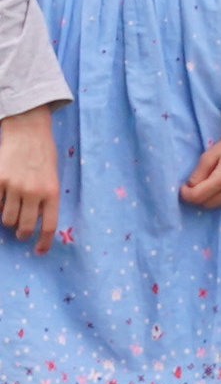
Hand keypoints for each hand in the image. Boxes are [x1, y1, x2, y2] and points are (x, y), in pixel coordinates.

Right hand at [0, 109, 61, 252]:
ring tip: (11, 211)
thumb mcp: (53, 178)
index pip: (48, 226)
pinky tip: (1, 200)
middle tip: (21, 232)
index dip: (43, 243)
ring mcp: (14, 186)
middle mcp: (33, 191)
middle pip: (24, 227)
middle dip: (22, 233)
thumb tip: (36, 224)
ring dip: (8, 220)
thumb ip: (46, 199)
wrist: (28, 132)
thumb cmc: (43, 156)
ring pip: (6, 219)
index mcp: (52, 192)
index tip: (38, 251)